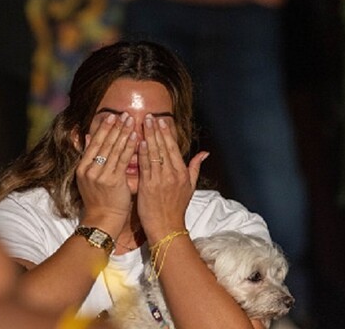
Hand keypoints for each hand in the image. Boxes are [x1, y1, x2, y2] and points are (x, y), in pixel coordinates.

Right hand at [76, 113, 138, 236]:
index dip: (103, 128)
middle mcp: (89, 169)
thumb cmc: (99, 199)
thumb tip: (85, 136)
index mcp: (82, 167)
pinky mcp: (112, 180)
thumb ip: (88, 157)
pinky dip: (129, 147)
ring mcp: (100, 175)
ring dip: (123, 133)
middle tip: (124, 114)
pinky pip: (123, 159)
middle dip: (115, 127)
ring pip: (114, 149)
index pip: (94, 143)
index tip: (112, 116)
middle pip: (103, 143)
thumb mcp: (88, 177)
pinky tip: (136, 137)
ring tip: (131, 121)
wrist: (102, 220)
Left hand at [136, 114, 207, 241]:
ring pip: (154, 153)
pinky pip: (145, 165)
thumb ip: (195, 167)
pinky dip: (143, 152)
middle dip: (156, 130)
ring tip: (142, 123)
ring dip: (148, 136)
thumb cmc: (177, 208)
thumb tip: (205, 153)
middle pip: (164, 147)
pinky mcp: (148, 186)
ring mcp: (160, 180)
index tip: (162, 120)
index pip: (174, 148)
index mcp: (182, 173)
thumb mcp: (191, 187)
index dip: (167, 133)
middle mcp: (172, 174)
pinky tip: (140, 141)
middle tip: (149, 116)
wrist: (167, 227)